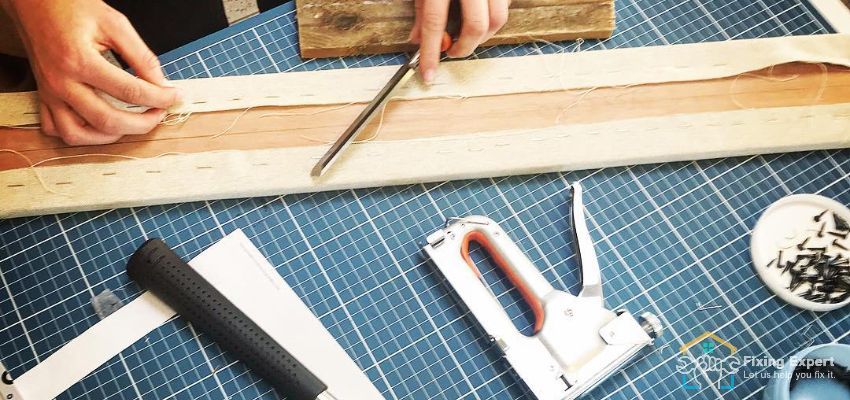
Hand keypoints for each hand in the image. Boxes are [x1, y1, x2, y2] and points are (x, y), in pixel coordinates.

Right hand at [1, 0, 178, 144]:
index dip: (159, 98)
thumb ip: (140, 55)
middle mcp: (61, 82)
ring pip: (78, 135)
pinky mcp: (43, 96)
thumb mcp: (114, 23)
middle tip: (159, 114)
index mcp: (80, 61)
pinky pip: (55, 129)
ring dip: (110, 136)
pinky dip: (79, 134)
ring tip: (131, 124)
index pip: (130, 92)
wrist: (35, 4)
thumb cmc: (70, 8)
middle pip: (107, 121)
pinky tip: (97, 125)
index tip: (173, 96)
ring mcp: (50, 93)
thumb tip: (160, 81)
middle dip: (142, 124)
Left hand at [409, 0, 508, 83]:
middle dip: (464, 47)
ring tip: (469, 35)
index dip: (430, 53)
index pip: (434, 24)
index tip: (428, 75)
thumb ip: (422, 11)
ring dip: (483, 36)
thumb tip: (417, 39)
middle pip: (476, 27)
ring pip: (497, 20)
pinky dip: (494, 18)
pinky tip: (483, 16)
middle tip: (453, 51)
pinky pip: (506, 7)